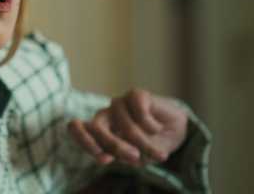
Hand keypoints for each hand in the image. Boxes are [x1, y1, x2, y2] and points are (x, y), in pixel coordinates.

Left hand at [67, 88, 187, 166]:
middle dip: (115, 145)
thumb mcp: (134, 157)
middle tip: (135, 157)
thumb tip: (102, 158)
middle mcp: (106, 115)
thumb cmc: (150, 144)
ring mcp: (119, 104)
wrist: (177, 132)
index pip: (77, 128)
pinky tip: (157, 127)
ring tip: (159, 154)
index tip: (98, 154)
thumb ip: (116, 156)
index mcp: (99, 131)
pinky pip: (141, 115)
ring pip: (126, 126)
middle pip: (97, 127)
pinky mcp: (135, 94)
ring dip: (145, 143)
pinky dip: (152, 127)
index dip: (81, 138)